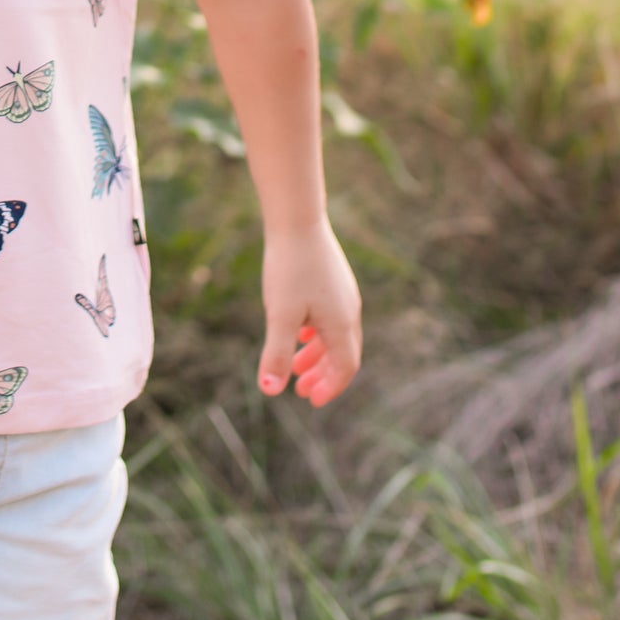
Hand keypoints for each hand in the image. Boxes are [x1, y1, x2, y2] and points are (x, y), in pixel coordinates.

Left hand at [256, 218, 361, 406]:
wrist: (296, 218)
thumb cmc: (289, 267)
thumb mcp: (280, 314)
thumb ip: (277, 353)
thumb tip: (270, 391)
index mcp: (342, 323)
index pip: (345, 368)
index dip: (329, 388)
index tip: (309, 400)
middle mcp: (348, 310)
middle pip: (342, 353)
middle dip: (323, 375)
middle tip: (302, 391)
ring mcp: (341, 292)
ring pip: (334, 334)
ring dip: (317, 354)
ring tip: (295, 365)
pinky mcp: (330, 278)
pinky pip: (328, 315)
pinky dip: (315, 332)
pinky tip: (297, 330)